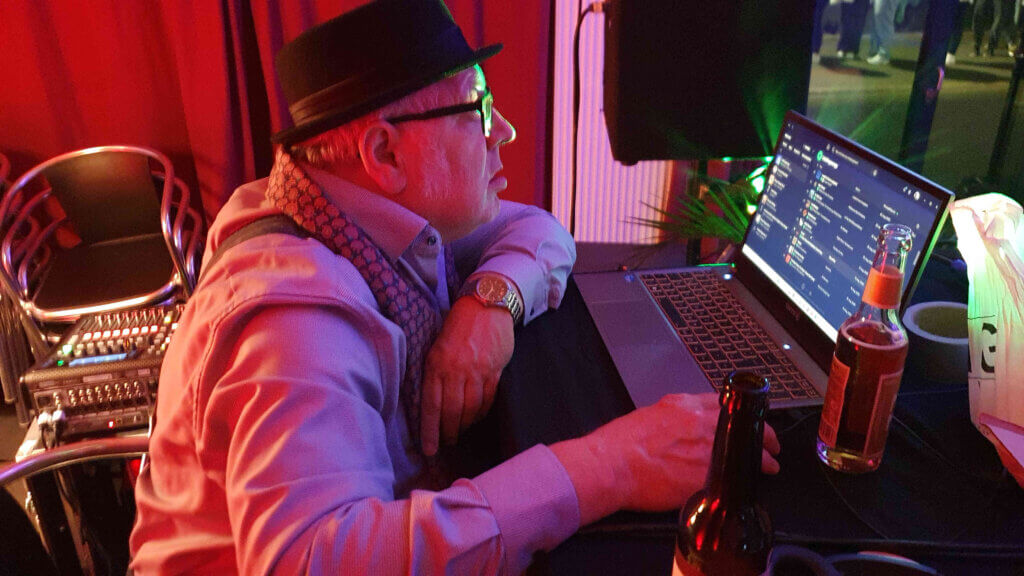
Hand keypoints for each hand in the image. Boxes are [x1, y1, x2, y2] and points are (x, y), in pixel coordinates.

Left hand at [420, 296, 514, 455]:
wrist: (486, 304)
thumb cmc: (458, 326)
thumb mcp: (437, 346)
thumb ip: (435, 373)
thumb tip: (433, 404)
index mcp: (436, 364)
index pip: (431, 405)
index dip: (430, 431)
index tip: (429, 449)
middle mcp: (456, 370)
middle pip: (451, 412)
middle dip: (448, 432)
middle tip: (446, 443)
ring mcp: (477, 371)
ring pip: (470, 409)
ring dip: (464, 425)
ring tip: (460, 431)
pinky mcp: (495, 370)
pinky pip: (487, 399)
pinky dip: (481, 413)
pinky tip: (475, 417)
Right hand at [551, 393, 779, 524]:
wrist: (610, 465)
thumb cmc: (619, 443)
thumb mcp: (649, 415)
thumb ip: (673, 418)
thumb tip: (684, 428)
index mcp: (685, 405)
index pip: (726, 403)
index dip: (743, 413)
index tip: (749, 420)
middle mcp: (701, 423)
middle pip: (745, 425)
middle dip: (764, 435)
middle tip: (771, 443)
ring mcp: (707, 450)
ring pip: (748, 450)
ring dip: (763, 458)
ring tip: (770, 465)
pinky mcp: (706, 476)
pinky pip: (735, 476)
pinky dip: (747, 479)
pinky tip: (752, 484)